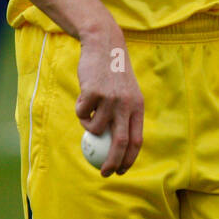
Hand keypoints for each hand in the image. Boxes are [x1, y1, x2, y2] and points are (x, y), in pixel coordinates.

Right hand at [74, 22, 144, 175]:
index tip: (121, 171)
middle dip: (112, 163)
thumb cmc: (114, 74)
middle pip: (119, 142)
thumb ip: (124, 115)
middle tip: (104, 173)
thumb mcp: (127, 93)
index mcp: (138, 106)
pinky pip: (82, 113)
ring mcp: (110, 98)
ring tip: (89, 109)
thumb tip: (115, 147)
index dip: (129, 158)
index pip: (136, 140)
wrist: (104, 46)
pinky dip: (80, 110)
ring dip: (87, 125)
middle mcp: (126, 104)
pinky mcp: (93, 93)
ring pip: (94, 128)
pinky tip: (85, 94)